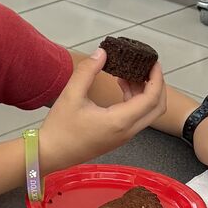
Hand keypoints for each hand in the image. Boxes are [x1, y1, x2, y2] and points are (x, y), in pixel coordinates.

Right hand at [41, 50, 167, 170]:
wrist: (50, 154)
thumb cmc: (59, 128)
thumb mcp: (71, 95)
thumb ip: (87, 71)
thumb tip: (101, 53)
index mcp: (120, 121)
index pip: (151, 98)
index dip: (157, 78)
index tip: (153, 62)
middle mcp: (127, 131)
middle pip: (157, 108)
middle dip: (157, 86)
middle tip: (148, 68)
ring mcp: (123, 136)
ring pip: (147, 113)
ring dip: (145, 93)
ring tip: (129, 74)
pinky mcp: (117, 138)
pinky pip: (136, 118)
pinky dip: (136, 101)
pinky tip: (122, 87)